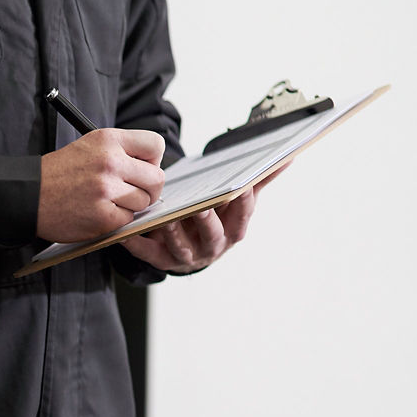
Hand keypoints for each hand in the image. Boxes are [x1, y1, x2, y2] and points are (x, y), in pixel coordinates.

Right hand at [37, 128, 165, 241]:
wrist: (28, 195)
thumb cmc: (58, 173)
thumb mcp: (89, 146)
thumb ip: (121, 151)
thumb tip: (152, 167)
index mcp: (108, 140)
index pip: (155, 145)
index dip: (153, 160)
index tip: (142, 169)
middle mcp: (110, 162)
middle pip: (156, 179)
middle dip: (148, 189)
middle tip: (131, 192)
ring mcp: (106, 190)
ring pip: (143, 202)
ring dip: (130, 206)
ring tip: (107, 201)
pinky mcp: (102, 216)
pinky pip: (128, 220)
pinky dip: (116, 220)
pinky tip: (98, 212)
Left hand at [119, 162, 289, 273]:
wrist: (189, 249)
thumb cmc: (216, 219)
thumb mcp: (237, 203)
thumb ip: (259, 181)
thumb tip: (288, 156)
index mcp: (233, 231)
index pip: (242, 218)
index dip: (243, 205)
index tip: (241, 187)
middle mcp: (212, 247)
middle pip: (212, 235)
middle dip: (207, 221)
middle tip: (202, 206)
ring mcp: (187, 256)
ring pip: (181, 247)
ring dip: (174, 233)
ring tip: (165, 218)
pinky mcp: (161, 260)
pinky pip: (148, 254)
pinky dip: (138, 244)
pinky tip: (128, 232)